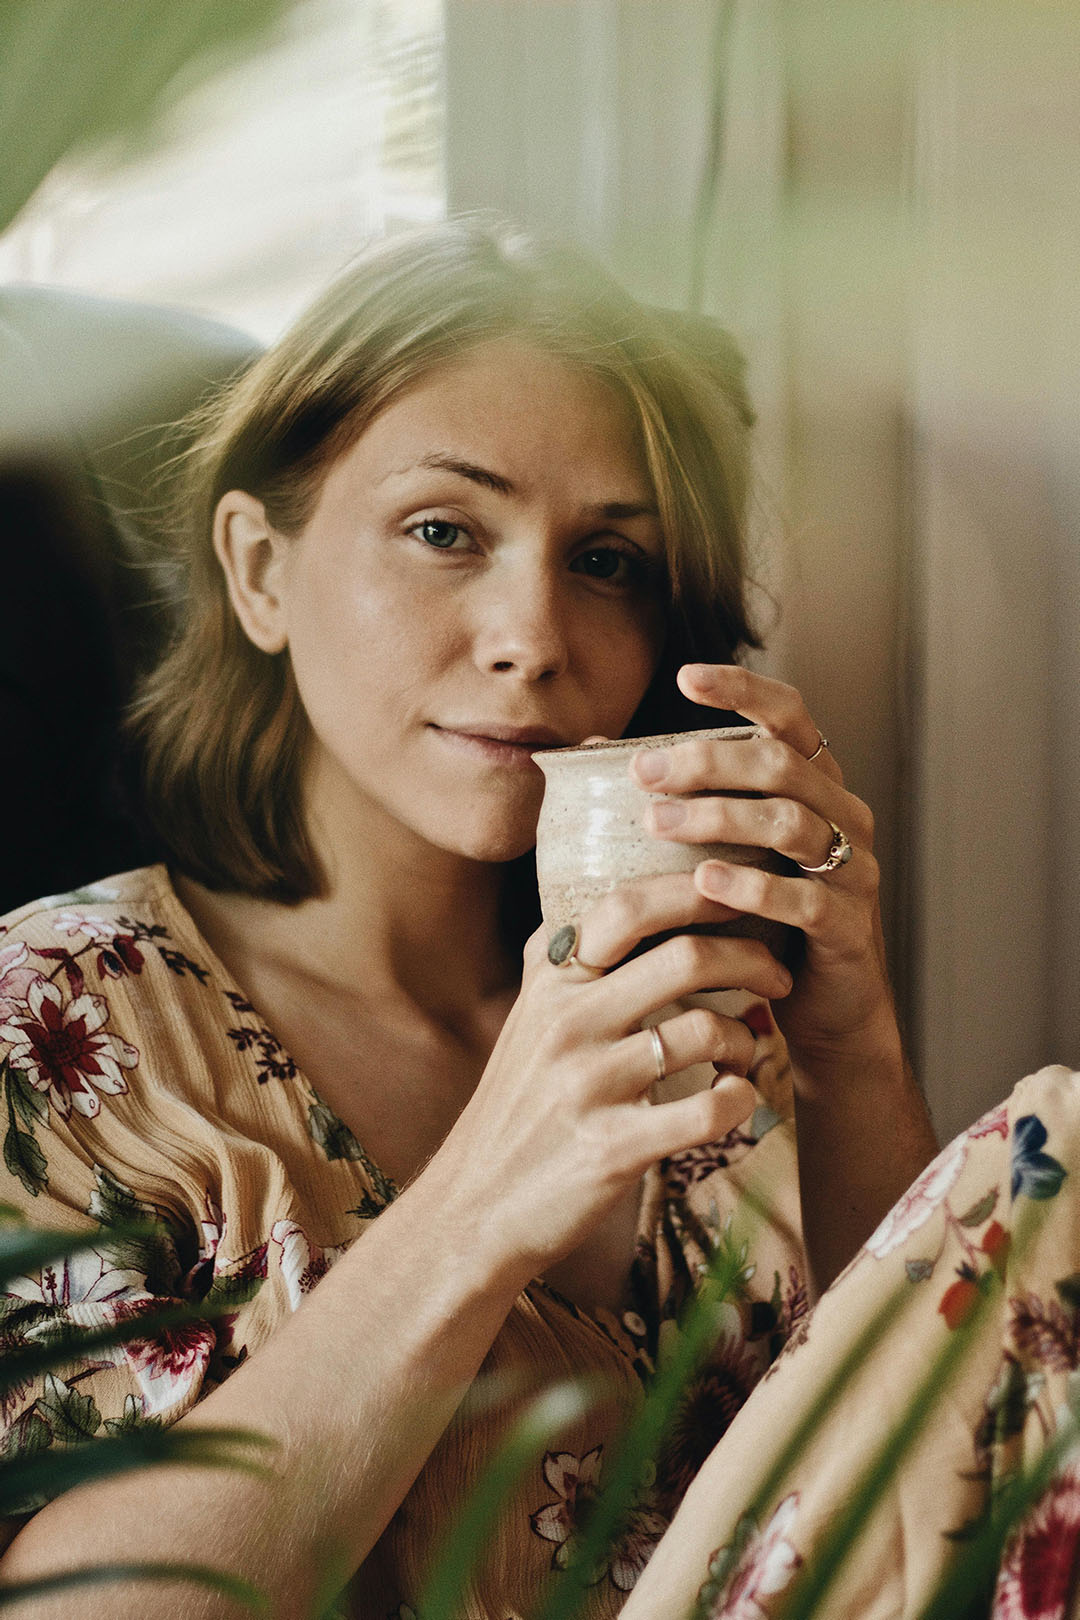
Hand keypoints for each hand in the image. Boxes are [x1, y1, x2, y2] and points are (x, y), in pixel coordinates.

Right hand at [428, 871, 791, 1289]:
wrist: (473, 1207)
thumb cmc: (515, 1109)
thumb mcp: (525, 1020)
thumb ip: (562, 964)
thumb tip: (614, 903)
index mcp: (549, 983)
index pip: (629, 908)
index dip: (696, 892)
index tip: (741, 895)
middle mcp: (566, 1022)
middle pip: (685, 957)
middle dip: (750, 958)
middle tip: (776, 976)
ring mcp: (588, 1084)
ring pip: (705, 1029)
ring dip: (746, 1037)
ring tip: (745, 1051)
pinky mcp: (613, 1147)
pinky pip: (708, 1109)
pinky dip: (739, 1098)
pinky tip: (734, 1099)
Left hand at [630, 663, 896, 1070]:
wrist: (822, 1009)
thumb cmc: (759, 919)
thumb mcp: (723, 851)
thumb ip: (680, 803)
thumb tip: (589, 751)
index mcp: (815, 786)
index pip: (789, 716)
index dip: (744, 688)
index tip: (685, 676)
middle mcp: (843, 815)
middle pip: (780, 764)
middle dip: (708, 762)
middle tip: (644, 773)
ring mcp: (854, 870)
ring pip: (791, 822)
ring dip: (719, 817)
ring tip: (658, 823)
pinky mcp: (851, 926)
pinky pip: (805, 897)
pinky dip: (753, 885)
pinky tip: (705, 882)